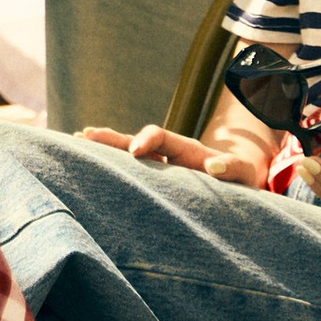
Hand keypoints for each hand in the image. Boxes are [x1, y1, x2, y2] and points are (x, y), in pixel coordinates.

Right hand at [85, 121, 277, 190]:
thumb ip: (230, 168)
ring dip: (104, 148)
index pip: (162, 137)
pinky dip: (108, 166)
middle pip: (135, 139)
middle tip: (86, 135)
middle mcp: (167, 153)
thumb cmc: (241, 180)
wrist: (238, 184)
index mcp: (186, 149)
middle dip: (112, 138)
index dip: (148, 140)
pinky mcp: (153, 180)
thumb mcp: (243, 174)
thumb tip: (214, 166)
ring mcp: (158, 165)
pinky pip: (128, 172)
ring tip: (78, 141)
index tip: (135, 151)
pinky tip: (86, 164)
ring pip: (126, 153)